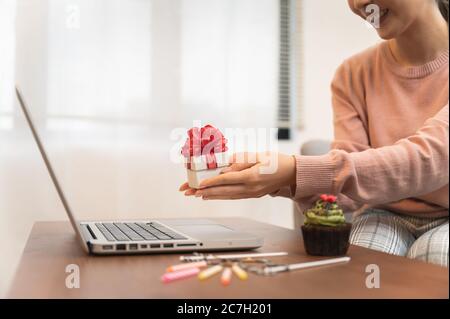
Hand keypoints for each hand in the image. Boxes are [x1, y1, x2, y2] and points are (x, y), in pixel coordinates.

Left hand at [179, 152, 295, 199]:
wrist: (291, 173)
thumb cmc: (276, 161)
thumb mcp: (259, 156)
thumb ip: (241, 161)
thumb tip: (226, 166)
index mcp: (252, 176)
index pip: (227, 180)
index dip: (211, 182)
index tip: (200, 184)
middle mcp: (250, 188)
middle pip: (223, 191)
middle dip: (204, 192)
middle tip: (190, 192)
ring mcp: (251, 193)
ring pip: (226, 196)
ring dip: (210, 196)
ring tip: (196, 195)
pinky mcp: (252, 195)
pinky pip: (233, 197)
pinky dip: (220, 197)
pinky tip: (210, 196)